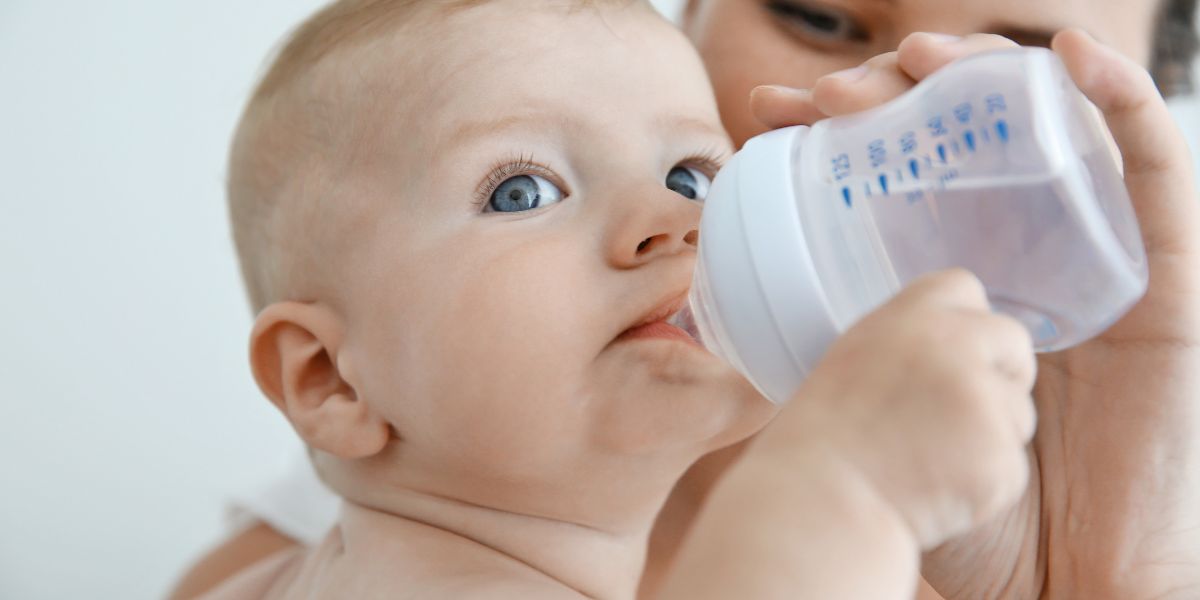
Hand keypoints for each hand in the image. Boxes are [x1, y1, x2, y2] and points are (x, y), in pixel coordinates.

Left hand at [753, 31, 1199, 598]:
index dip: (839, 133)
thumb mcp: (885, 409)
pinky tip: (1067, 56)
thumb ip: (840, 352)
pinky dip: (1122, 99)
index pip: (896, 173)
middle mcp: (1023, 251)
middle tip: (831, 97)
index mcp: (953, 275)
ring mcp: (1092, 255)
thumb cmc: (970, 504)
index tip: (769, 118)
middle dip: (897, 96)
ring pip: (1049, 133)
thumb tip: (734, 310)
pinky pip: (1154, 169)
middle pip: (966, 136)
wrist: (1063, 578)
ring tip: (920, 58)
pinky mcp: (1168, 274)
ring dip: (987, 75)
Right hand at [758, 269, 1036, 549]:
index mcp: (908, 318)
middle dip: (1001, 373)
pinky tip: (935, 490)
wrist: (820, 504)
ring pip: (1018, 411)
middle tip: (959, 412)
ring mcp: (981, 402)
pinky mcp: (1000, 458)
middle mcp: (952, 347)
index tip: (956, 350)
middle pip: (1012, 341)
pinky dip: (984, 485)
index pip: (963, 287)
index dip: (965, 321)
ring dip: (990, 435)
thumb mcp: (852, 362)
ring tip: (927, 461)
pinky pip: (1012, 467)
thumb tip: (949, 344)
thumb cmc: (823, 442)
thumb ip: (904, 344)